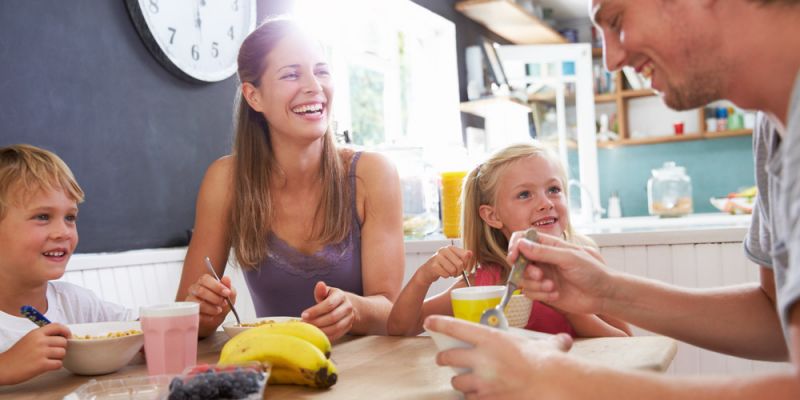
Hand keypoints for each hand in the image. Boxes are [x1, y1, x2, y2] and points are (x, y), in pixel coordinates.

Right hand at [0, 323, 70, 384]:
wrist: (3, 368)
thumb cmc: (16, 355)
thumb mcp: (28, 339)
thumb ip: (43, 336)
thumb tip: (62, 336)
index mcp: (36, 333)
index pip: (58, 326)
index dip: (66, 331)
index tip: (68, 337)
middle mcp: (39, 341)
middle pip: (63, 341)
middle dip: (62, 348)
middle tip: (55, 353)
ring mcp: (41, 352)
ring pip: (63, 353)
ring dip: (59, 358)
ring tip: (50, 360)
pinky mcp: (41, 365)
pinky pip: (59, 364)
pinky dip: (56, 366)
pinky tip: (48, 366)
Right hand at [185, 274, 237, 334]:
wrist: (216, 318)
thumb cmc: (221, 303)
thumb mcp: (229, 294)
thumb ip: (228, 286)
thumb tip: (226, 278)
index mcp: (204, 281)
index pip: (205, 279)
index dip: (217, 286)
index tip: (227, 293)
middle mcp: (194, 289)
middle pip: (201, 291)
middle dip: (215, 298)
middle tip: (224, 303)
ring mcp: (190, 300)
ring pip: (198, 303)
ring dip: (211, 308)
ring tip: (219, 310)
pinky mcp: (189, 312)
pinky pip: (196, 314)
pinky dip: (206, 316)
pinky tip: (212, 316)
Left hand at [302, 281, 354, 340]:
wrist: (346, 306)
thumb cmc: (331, 298)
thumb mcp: (326, 292)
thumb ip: (321, 291)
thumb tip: (320, 284)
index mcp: (341, 296)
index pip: (329, 304)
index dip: (315, 310)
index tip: (303, 315)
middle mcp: (347, 307)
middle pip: (332, 317)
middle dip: (316, 322)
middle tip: (304, 324)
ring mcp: (349, 318)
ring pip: (335, 327)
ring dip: (321, 331)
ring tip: (309, 330)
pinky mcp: (348, 327)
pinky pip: (337, 334)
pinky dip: (326, 336)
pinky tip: (316, 335)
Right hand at [419, 246, 471, 284]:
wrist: (428, 271)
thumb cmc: (443, 265)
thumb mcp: (454, 259)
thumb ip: (464, 256)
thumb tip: (470, 253)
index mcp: (451, 247)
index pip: (465, 255)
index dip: (465, 264)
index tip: (462, 266)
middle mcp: (444, 250)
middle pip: (460, 264)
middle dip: (459, 271)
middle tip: (455, 272)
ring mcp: (438, 257)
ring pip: (453, 270)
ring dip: (452, 274)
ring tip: (448, 272)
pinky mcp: (433, 265)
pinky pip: (446, 274)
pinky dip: (446, 276)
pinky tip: (442, 273)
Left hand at [424, 315, 571, 397]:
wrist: (552, 385)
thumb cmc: (549, 363)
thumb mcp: (546, 346)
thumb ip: (550, 343)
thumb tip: (564, 341)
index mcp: (491, 338)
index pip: (456, 327)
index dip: (439, 323)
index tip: (428, 322)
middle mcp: (482, 358)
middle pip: (448, 357)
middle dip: (444, 358)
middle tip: (443, 358)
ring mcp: (482, 381)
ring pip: (457, 381)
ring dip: (458, 380)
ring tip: (464, 380)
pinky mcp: (486, 399)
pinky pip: (470, 399)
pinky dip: (472, 397)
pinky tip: (479, 395)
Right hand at [507, 231, 613, 314]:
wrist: (603, 295)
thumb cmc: (592, 272)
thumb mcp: (569, 258)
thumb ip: (544, 252)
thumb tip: (521, 244)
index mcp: (549, 246)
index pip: (523, 239)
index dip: (515, 246)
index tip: (514, 257)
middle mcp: (543, 260)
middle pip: (519, 261)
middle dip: (525, 270)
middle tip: (539, 275)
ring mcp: (543, 276)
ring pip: (522, 279)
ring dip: (535, 285)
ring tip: (552, 287)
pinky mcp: (544, 292)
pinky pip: (530, 293)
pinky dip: (541, 295)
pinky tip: (556, 294)